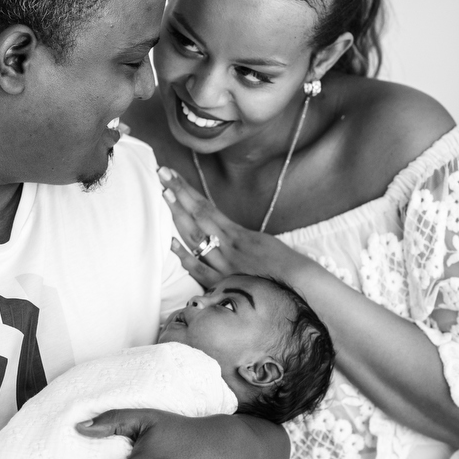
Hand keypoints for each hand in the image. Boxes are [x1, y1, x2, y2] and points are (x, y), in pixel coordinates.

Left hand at [158, 167, 297, 285]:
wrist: (296, 285)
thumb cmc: (281, 264)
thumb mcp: (259, 242)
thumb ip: (236, 236)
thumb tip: (217, 228)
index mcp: (238, 234)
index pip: (207, 207)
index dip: (187, 191)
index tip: (172, 175)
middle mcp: (228, 246)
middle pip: (198, 216)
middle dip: (178, 194)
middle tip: (162, 173)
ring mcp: (224, 264)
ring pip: (197, 238)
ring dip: (178, 216)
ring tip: (164, 194)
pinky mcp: (223, 283)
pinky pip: (201, 270)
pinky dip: (185, 257)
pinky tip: (171, 242)